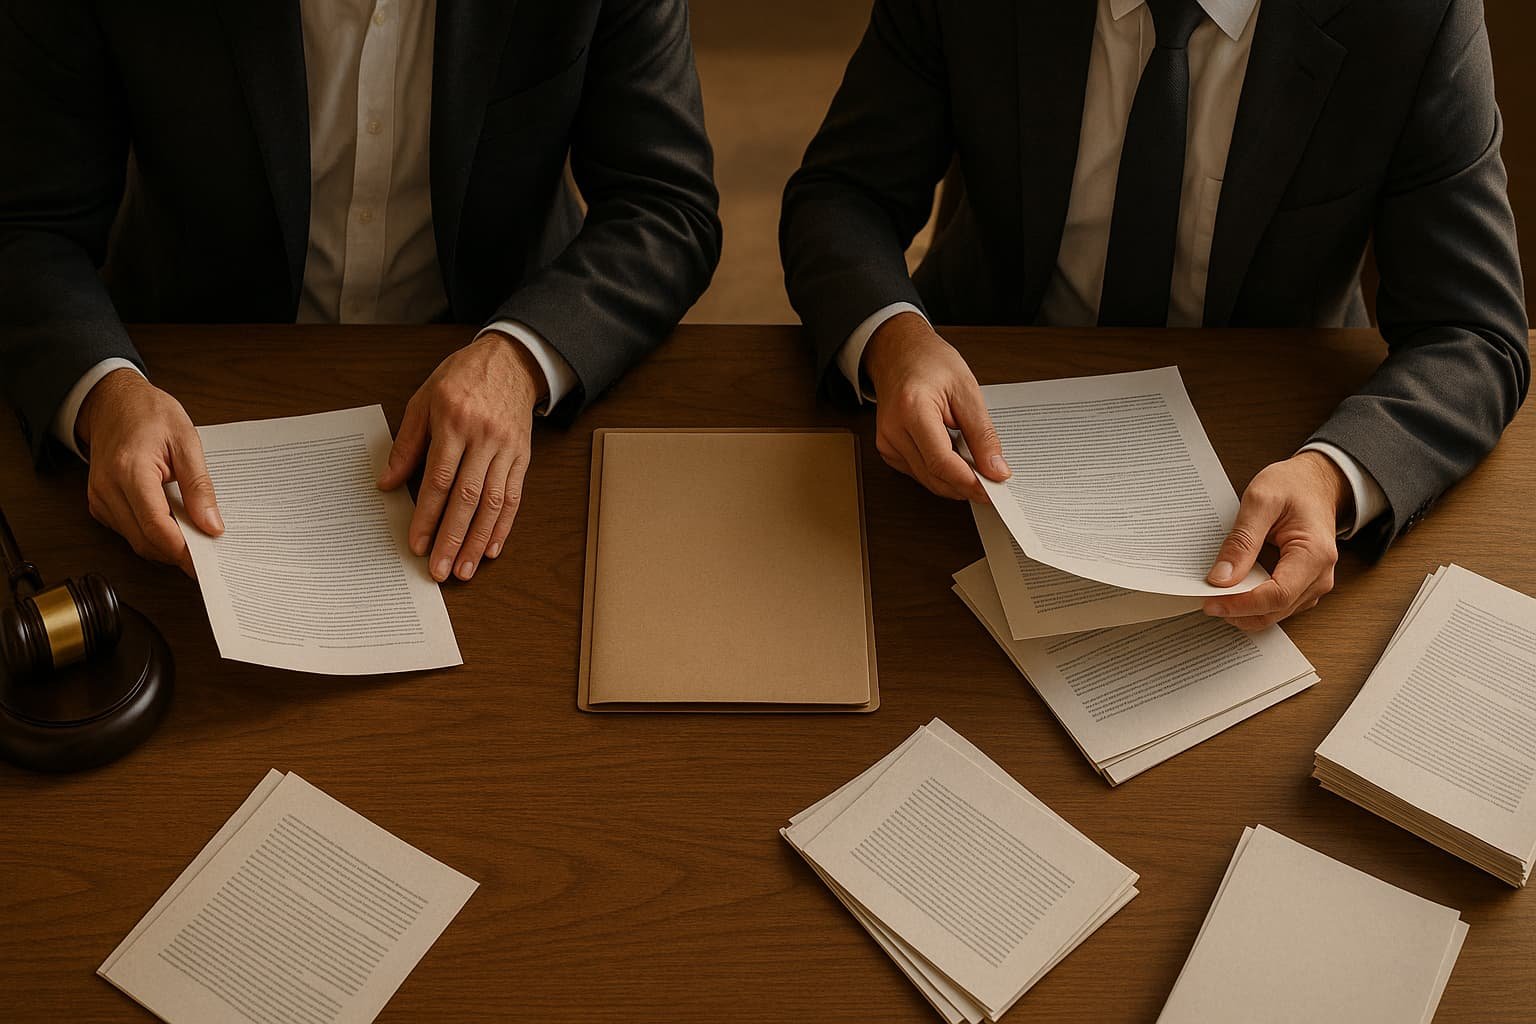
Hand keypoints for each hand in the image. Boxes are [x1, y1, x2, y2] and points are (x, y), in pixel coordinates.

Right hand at [77, 368, 222, 575]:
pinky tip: (174, 528)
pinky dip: (152, 535)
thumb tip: (211, 524)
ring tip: (196, 541)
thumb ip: (199, 485)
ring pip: (135, 541)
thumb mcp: (186, 441)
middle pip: (145, 540)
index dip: (183, 549)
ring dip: (165, 547)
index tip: (207, 561)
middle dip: (177, 554)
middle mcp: (108, 489)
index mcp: (130, 470)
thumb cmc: (149, 413)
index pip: (156, 526)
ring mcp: (100, 498)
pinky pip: (127, 531)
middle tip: (209, 556)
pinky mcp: (99, 503)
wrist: (113, 402)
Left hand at [378, 333, 543, 581]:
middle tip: (440, 570)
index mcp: (453, 423)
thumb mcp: (424, 401)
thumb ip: (406, 444)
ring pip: (493, 503)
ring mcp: (506, 449)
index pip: (439, 480)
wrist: (510, 361)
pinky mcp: (523, 456)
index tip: (417, 544)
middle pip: (467, 498)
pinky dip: (504, 526)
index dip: (428, 516)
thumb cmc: (461, 379)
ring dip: (479, 541)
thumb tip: (386, 483)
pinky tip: (493, 549)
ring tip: (465, 569)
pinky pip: (514, 496)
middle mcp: (483, 438)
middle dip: (452, 538)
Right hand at [862, 312, 1009, 500]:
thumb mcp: (967, 390)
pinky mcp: (888, 450)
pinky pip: (919, 473)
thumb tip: (995, 469)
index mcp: (912, 409)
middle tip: (993, 482)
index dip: (970, 482)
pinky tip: (954, 458)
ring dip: (954, 480)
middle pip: (933, 476)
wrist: (899, 352)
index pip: (941, 462)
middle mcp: (893, 430)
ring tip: (976, 465)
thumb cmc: (929, 362)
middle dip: (966, 485)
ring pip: (927, 479)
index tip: (993, 489)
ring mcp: (887, 442)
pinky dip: (941, 472)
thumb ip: (982, 434)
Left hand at [1203, 451, 1350, 629]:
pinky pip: (1277, 604)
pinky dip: (1252, 603)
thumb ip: (1241, 540)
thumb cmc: (1293, 485)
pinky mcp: (1303, 584)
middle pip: (1275, 610)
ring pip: (1275, 612)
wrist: (1315, 482)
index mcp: (1314, 554)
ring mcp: (1313, 583)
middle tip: (1206, 601)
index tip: (1211, 603)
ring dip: (1244, 610)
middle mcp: (1319, 575)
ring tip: (1215, 595)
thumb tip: (1221, 578)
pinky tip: (1232, 592)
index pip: (1276, 595)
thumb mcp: (1261, 501)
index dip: (1241, 605)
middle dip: (1238, 611)